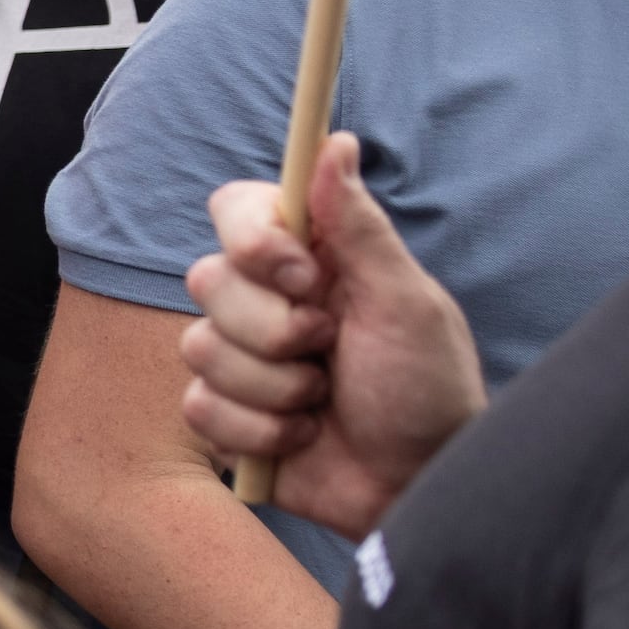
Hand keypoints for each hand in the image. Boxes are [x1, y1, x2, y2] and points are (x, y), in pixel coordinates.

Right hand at [180, 133, 483, 534]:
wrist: (417, 486)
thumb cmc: (429, 391)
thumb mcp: (407, 303)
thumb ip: (361, 226)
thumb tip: (337, 142)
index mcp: (311, 261)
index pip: (236, 209)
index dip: (252, 239)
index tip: (302, 274)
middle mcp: (267, 301)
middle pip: (208, 280)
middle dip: (273, 328)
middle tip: (330, 350)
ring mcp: (241, 358)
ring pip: (200, 348)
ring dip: (274, 386)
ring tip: (323, 402)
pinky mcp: (226, 415)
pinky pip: (199, 406)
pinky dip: (259, 429)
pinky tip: (302, 437)